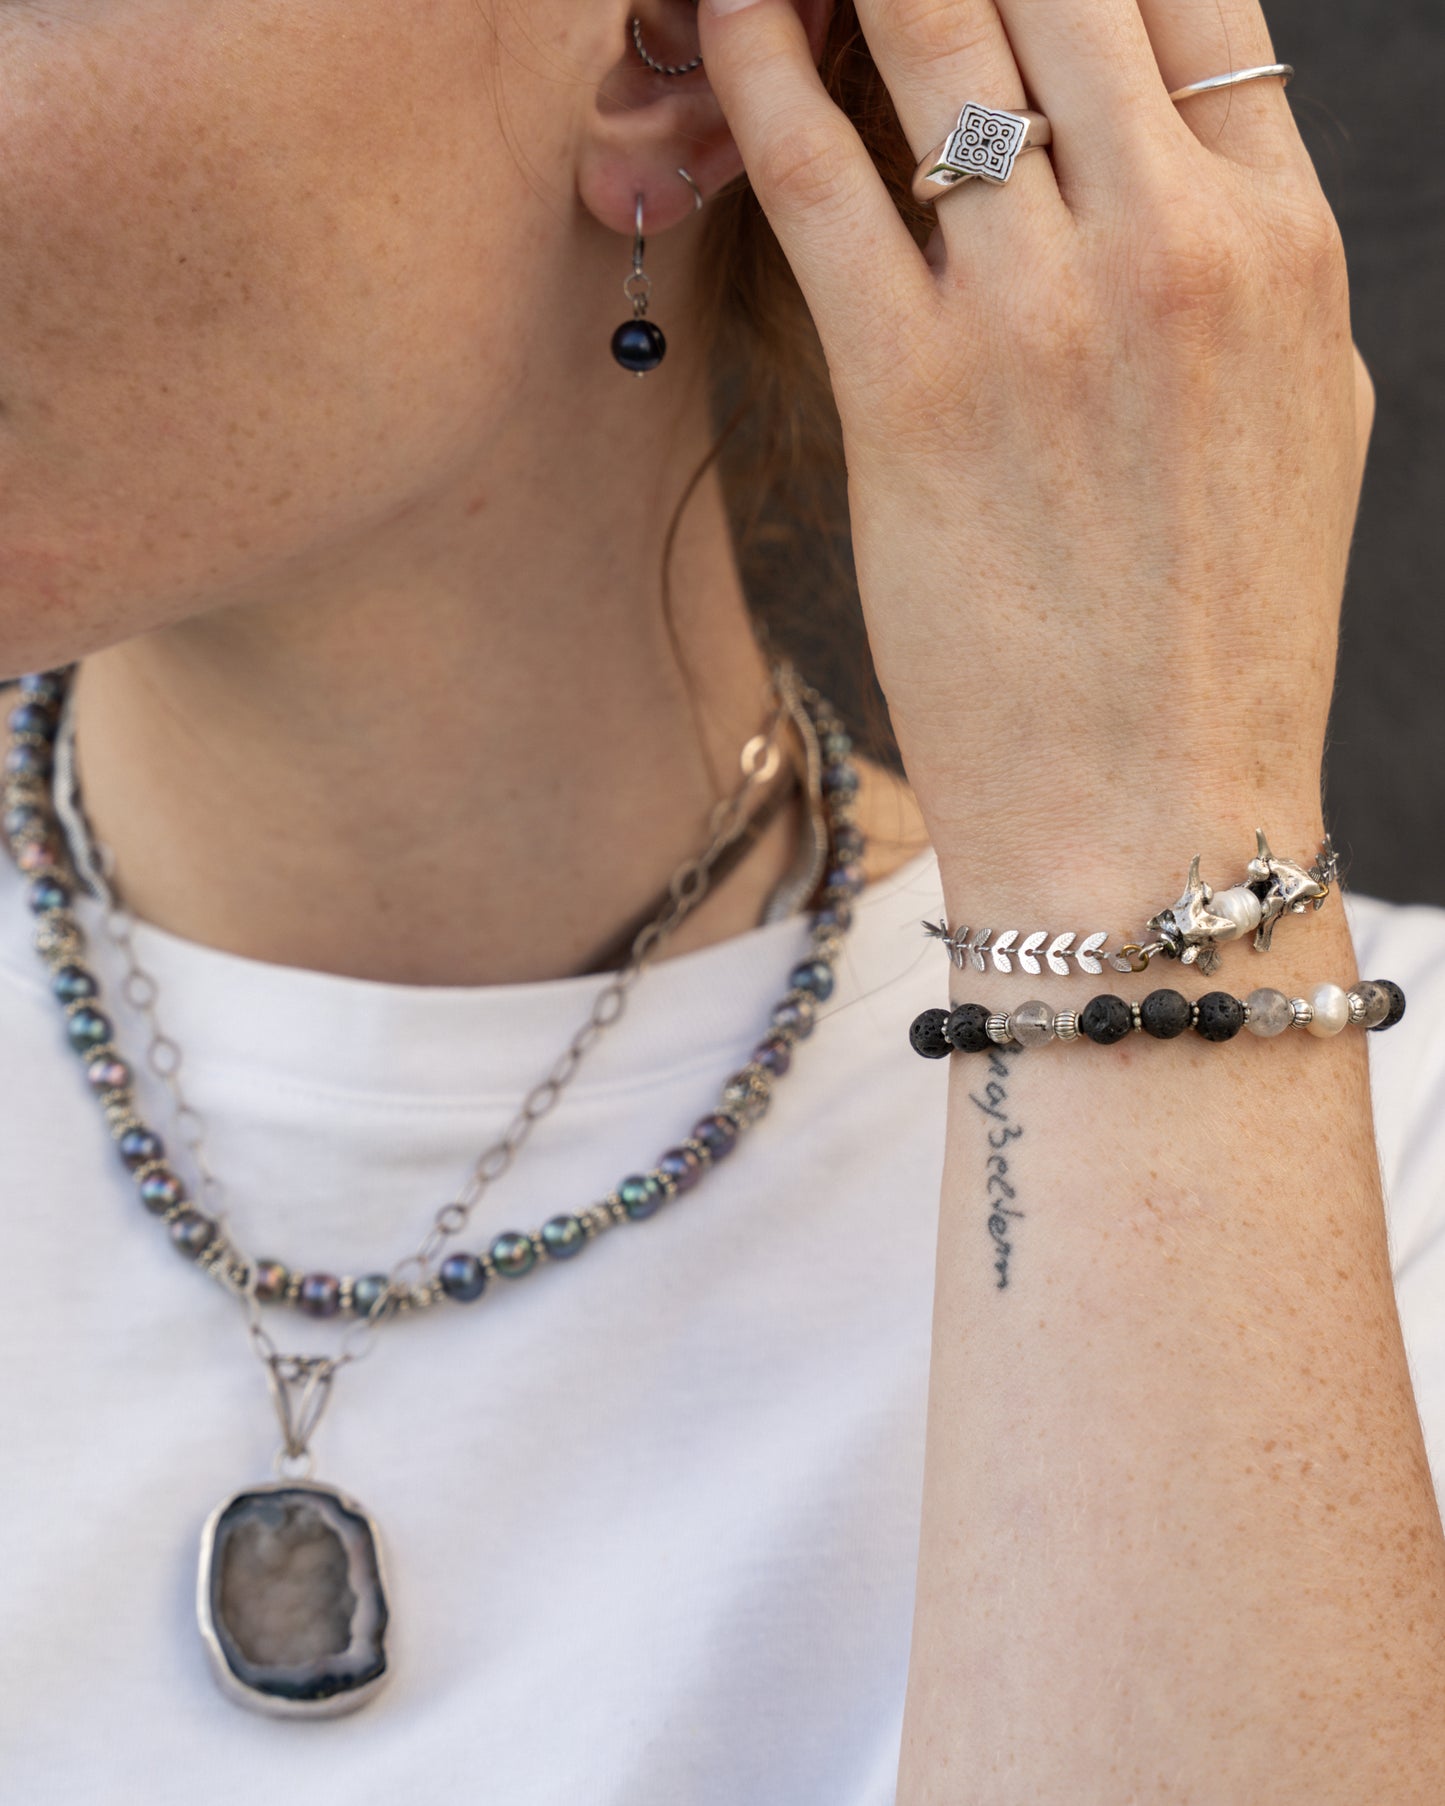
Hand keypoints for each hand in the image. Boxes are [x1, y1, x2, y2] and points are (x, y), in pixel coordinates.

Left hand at [698, 0, 1372, 888]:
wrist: (1152, 810)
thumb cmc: (1223, 632)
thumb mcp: (1304, 414)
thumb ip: (1247, 259)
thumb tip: (1173, 151)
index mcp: (1288, 243)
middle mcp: (1177, 245)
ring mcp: (1041, 314)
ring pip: (936, 31)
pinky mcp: (911, 395)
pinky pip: (818, 176)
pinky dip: (761, 68)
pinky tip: (726, 14)